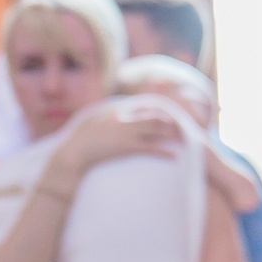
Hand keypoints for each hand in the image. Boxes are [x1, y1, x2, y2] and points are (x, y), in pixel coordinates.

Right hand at [51, 100, 183, 182]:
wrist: (74, 152)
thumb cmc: (83, 138)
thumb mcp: (96, 119)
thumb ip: (110, 114)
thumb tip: (118, 112)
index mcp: (118, 110)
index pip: (147, 105)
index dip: (163, 110)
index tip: (175, 115)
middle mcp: (124, 118)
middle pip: (156, 115)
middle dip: (174, 121)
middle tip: (187, 127)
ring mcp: (125, 132)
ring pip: (157, 129)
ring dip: (173, 134)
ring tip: (186, 140)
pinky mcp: (125, 147)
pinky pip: (150, 148)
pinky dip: (164, 152)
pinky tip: (174, 157)